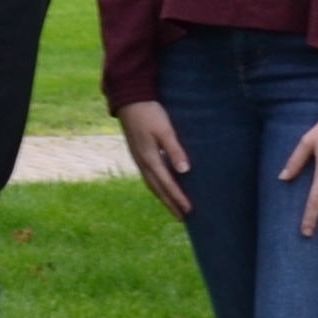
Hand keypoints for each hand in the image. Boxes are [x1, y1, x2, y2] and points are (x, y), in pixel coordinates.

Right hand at [117, 100, 193, 216]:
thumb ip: (174, 150)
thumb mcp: (165, 130)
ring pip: (151, 184)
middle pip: (158, 189)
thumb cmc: (150, 113)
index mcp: (149, 159)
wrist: (129, 99)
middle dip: (170, 203)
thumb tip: (185, 171)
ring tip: (172, 206)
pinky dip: (156, 186)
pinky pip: (148, 176)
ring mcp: (138, 159)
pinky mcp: (137, 153)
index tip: (188, 210)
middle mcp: (142, 163)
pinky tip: (160, 186)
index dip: (178, 198)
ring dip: (162, 197)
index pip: (167, 184)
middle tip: (181, 217)